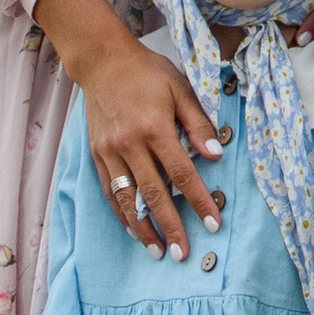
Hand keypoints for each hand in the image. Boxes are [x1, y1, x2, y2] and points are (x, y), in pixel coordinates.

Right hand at [35, 0, 222, 257]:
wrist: (103, 61)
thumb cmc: (148, 73)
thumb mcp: (180, 89)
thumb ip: (198, 124)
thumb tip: (216, 156)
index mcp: (155, 128)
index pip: (183, 173)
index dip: (199, 201)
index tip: (213, 223)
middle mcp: (130, 144)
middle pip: (154, 194)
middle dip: (170, 227)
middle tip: (184, 253)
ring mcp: (110, 152)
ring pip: (127, 199)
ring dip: (143, 229)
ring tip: (158, 251)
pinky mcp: (97, 155)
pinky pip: (109, 191)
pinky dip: (121, 213)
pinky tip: (133, 229)